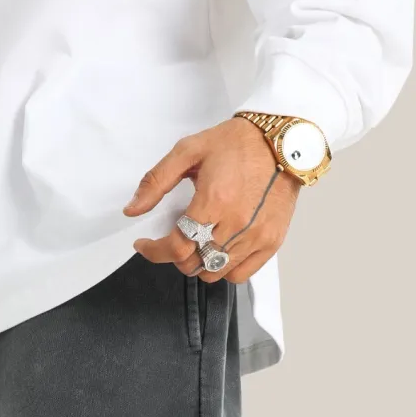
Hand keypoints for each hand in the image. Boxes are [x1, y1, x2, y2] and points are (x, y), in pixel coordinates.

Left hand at [125, 117, 299, 283]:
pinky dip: (224, 269)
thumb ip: (156, 181)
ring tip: (198, 242)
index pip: (177, 247)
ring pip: (215, 272)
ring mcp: (256, 236)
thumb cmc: (237, 143)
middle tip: (175, 238)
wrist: (283, 141)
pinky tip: (219, 249)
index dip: (154, 251)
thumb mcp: (188, 151)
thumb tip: (132, 210)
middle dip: (175, 255)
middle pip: (194, 263)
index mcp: (214, 200)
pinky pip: (240, 275)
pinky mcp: (271, 242)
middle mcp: (236, 223)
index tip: (144, 245)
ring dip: (199, 263)